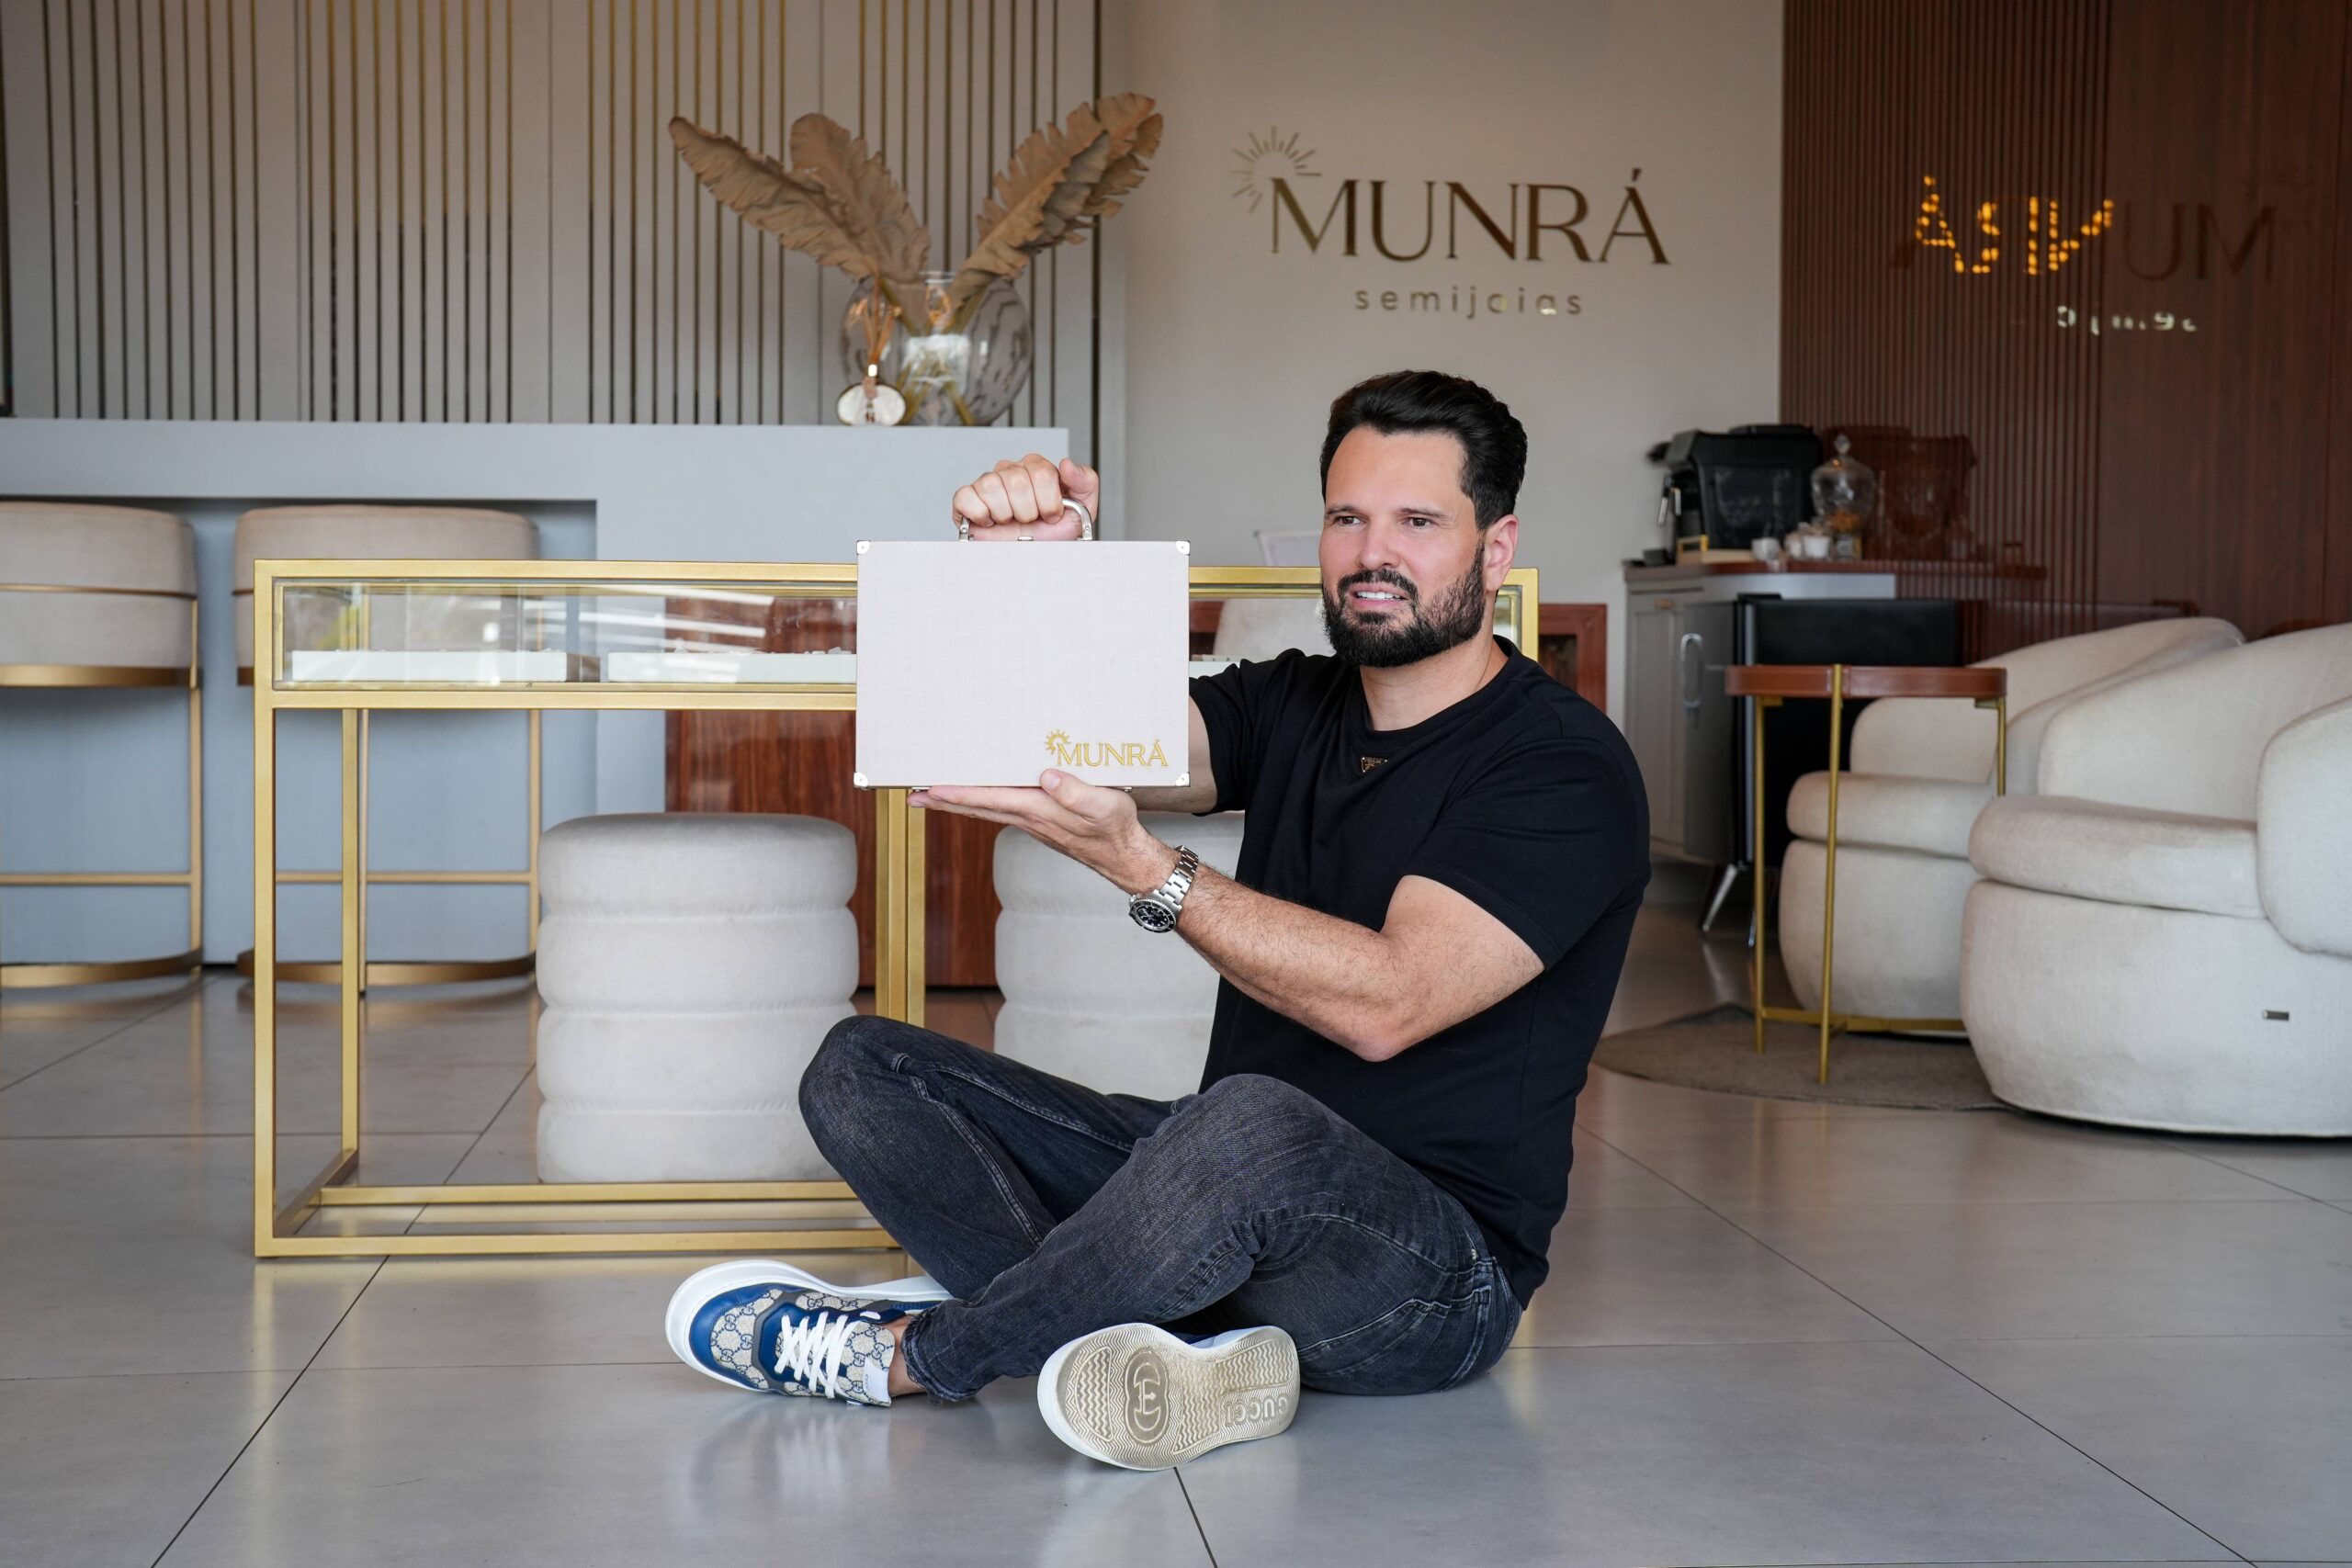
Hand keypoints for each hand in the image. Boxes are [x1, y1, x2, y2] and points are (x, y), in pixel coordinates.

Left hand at [913, 770, 1174, 894]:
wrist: (1124, 856)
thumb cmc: (1116, 828)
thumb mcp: (1103, 805)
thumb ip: (1075, 792)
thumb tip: (1046, 776)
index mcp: (1040, 810)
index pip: (990, 799)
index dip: (959, 793)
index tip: (932, 789)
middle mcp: (1029, 818)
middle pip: (977, 807)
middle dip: (944, 801)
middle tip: (913, 796)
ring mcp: (1031, 822)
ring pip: (985, 809)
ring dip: (956, 802)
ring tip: (931, 795)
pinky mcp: (1039, 821)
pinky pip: (1000, 809)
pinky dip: (979, 802)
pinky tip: (975, 797)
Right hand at [950, 454, 1098, 540]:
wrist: (1033, 558)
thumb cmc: (1053, 533)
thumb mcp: (1081, 507)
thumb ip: (1084, 481)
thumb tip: (1066, 464)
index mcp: (1036, 468)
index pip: (1042, 472)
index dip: (1048, 501)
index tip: (1051, 515)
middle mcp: (1011, 471)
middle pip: (1017, 480)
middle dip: (1028, 510)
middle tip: (1029, 521)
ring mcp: (988, 483)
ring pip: (991, 486)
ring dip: (1005, 514)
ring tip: (1010, 522)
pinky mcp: (966, 499)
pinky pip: (965, 496)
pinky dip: (979, 514)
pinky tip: (990, 522)